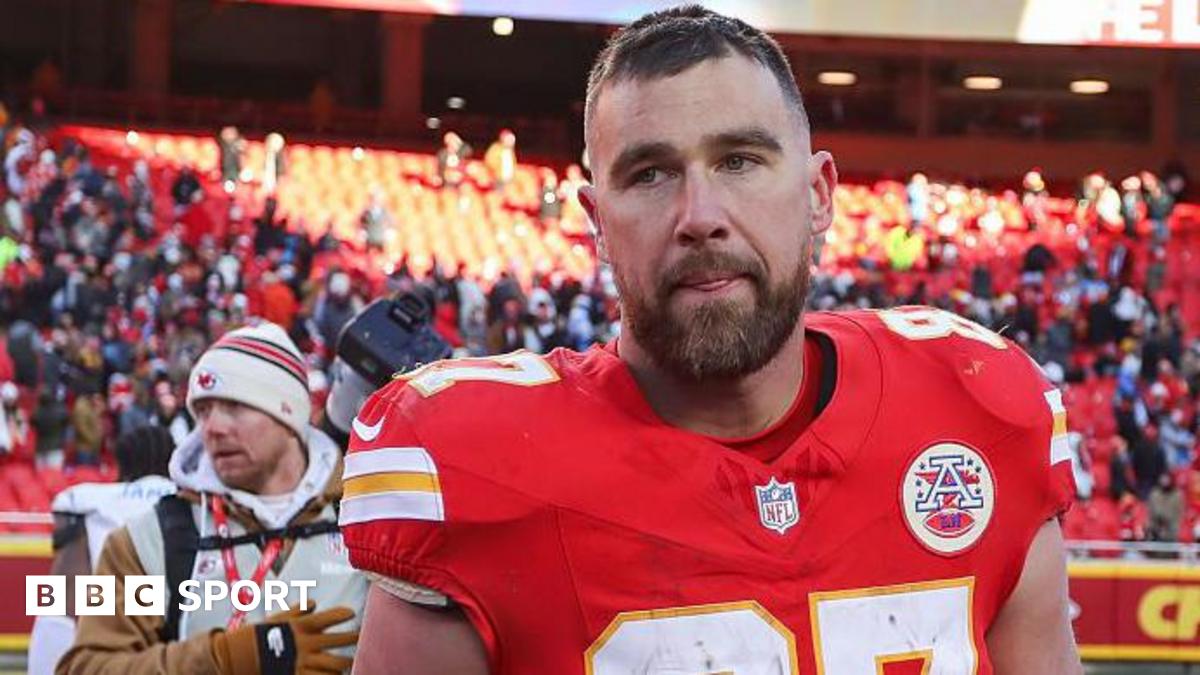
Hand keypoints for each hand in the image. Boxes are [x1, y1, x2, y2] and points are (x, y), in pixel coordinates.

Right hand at [211, 602, 358, 673]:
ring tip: (351, 661)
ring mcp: (303, 662)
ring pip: (335, 665)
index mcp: (301, 627)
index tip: (352, 612)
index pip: (326, 617)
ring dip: (345, 663)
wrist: (240, 656)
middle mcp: (305, 644)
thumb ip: (298, 611)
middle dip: (353, 639)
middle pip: (338, 642)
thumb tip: (314, 603)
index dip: (341, 614)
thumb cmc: (261, 635)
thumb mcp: (279, 620)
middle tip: (362, 637)